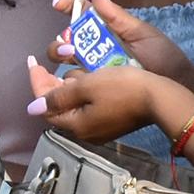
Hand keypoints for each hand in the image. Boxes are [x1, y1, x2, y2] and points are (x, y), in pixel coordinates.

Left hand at [29, 56, 172, 145]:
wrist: (160, 98)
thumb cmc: (122, 88)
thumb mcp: (87, 86)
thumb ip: (58, 96)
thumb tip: (33, 108)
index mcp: (75, 125)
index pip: (45, 106)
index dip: (37, 83)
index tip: (33, 62)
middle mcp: (84, 132)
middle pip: (58, 107)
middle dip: (49, 84)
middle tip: (44, 64)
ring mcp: (99, 129)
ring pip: (73, 106)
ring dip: (66, 87)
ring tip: (66, 67)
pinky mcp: (111, 122)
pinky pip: (87, 106)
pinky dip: (81, 92)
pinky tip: (85, 78)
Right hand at [48, 0, 184, 82]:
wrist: (174, 84)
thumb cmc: (161, 55)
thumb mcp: (140, 32)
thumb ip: (116, 15)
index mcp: (106, 27)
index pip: (81, 11)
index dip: (67, 4)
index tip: (58, 3)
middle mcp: (95, 46)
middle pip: (66, 37)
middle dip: (61, 39)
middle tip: (70, 44)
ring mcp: (93, 66)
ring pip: (64, 57)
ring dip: (61, 53)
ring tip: (71, 55)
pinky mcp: (93, 84)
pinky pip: (73, 79)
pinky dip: (68, 76)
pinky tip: (72, 74)